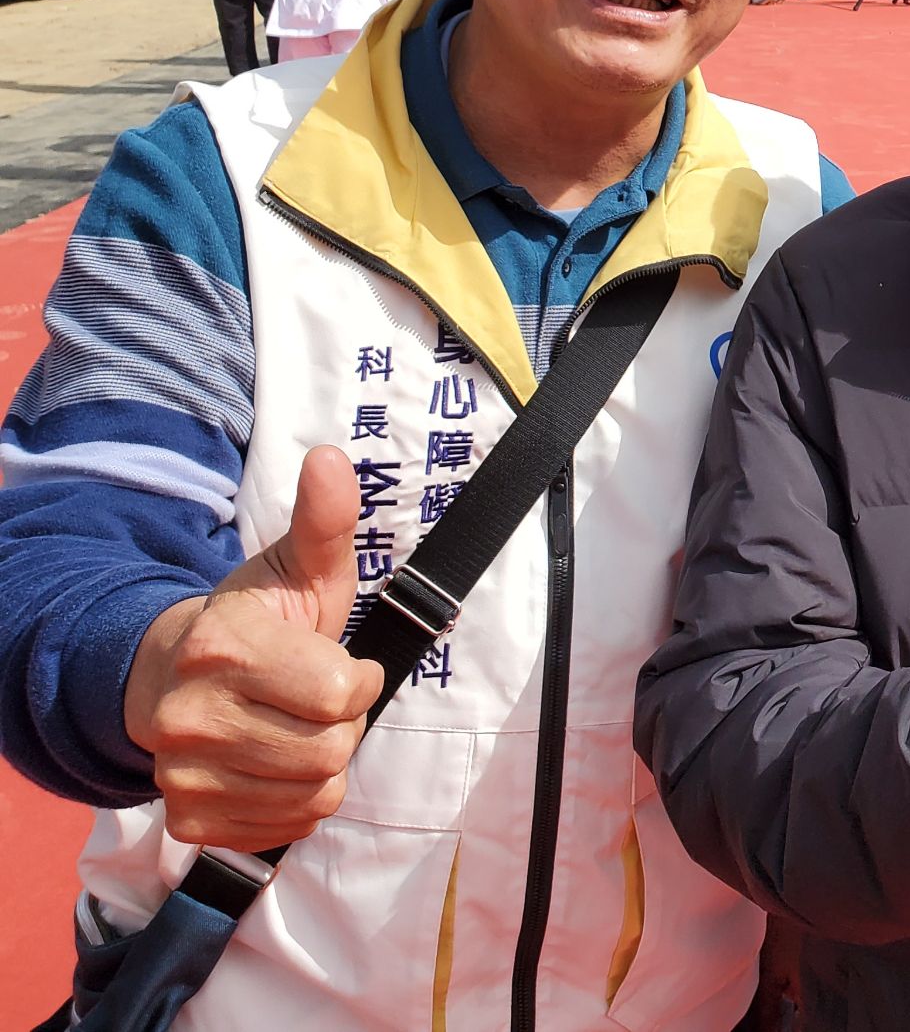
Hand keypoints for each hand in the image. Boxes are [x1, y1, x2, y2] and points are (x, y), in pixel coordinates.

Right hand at [123, 446, 384, 850]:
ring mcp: (182, 774)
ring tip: (297, 728)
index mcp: (222, 646)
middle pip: (330, 751)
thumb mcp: (298, 567)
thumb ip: (324, 519)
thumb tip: (330, 458)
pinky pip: (283, 829)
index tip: (341, 664)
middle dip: (343, 724)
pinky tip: (276, 765)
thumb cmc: (257, 620)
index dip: (358, 680)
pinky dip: (295, 803)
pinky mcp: (187, 819)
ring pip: (312, 795)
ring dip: (324, 765)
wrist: (172, 676)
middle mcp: (190, 715)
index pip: (340, 694)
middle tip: (318, 700)